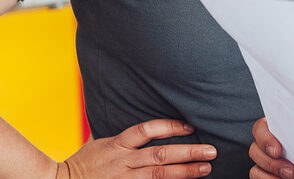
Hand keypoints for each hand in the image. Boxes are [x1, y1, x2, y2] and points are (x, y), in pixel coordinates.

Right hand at [55, 119, 215, 178]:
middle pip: (160, 154)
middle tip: (211, 150)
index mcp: (117, 143)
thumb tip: (136, 120)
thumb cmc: (82, 163)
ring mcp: (125, 178)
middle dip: (188, 152)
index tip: (190, 126)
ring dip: (185, 171)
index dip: (170, 127)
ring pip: (160, 174)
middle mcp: (123, 161)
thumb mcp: (99, 141)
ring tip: (206, 167)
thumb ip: (120, 135)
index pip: (146, 130)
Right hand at [249, 118, 293, 178]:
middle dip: (272, 163)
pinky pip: (258, 178)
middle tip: (291, 171)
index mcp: (277, 130)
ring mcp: (265, 162)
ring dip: (270, 175)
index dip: (265, 139)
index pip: (260, 128)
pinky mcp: (266, 175)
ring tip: (291, 178)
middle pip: (255, 150)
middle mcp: (267, 146)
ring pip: (255, 168)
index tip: (278, 150)